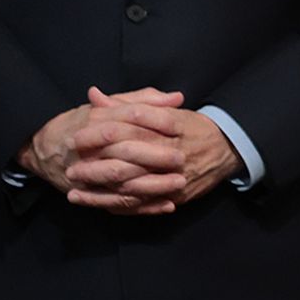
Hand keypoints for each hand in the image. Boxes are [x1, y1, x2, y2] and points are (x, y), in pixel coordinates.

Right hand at [19, 89, 186, 214]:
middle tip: (182, 159)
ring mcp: (87, 174)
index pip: (128, 119)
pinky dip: (143, 207)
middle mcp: (89, 148)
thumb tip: (177, 98)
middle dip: (155, 158)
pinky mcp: (89, 194)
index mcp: (96, 120)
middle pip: (124, 154)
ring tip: (179, 184)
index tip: (180, 130)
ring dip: (152, 186)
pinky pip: (118, 203)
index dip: (156, 124)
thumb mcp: (110, 105)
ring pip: (121, 183)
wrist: (43, 147)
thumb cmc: (84, 122)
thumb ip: (143, 100)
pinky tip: (167, 205)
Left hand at [69, 87, 243, 210]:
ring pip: (133, 183)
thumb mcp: (164, 110)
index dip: (101, 130)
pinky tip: (94, 202)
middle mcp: (175, 150)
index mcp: (173, 124)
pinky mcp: (177, 195)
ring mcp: (177, 175)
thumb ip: (128, 103)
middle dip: (96, 162)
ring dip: (100, 186)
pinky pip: (142, 202)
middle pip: (129, 155)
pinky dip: (116, 203)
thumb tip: (94, 96)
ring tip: (74, 185)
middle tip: (71, 165)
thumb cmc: (191, 127)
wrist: (228, 149)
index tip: (76, 136)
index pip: (132, 123)